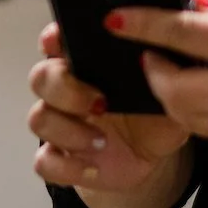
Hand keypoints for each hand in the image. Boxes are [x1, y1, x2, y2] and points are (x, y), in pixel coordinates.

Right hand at [27, 22, 194, 207]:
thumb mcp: (169, 91)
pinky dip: (68, 167)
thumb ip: (167, 73)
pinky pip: (44, 162)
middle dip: (65, 89)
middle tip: (99, 103)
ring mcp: (61, 124)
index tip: (60, 43)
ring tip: (102, 141)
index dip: (53, 39)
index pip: (57, 41)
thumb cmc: (153, 114)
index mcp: (88, 64)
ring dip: (68, 131)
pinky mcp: (62, 157)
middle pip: (40, 78)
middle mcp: (68, 90)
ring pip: (38, 118)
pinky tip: (94, 168)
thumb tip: (166, 57)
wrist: (150, 157)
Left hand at [109, 0, 207, 155]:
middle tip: (151, 55)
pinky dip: (203, 114)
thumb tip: (196, 6)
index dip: (140, 24)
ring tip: (178, 75)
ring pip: (186, 118)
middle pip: (170, 88)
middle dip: (150, 70)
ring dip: (171, 96)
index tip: (114, 19)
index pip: (179, 32)